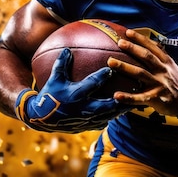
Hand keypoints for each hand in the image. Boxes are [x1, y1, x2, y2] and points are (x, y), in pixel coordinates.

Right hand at [16, 48, 130, 132]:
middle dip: (121, 99)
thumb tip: (67, 49)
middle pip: (107, 105)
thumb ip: (61, 64)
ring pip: (109, 116)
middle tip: (134, 91)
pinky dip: (113, 117)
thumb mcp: (54, 78)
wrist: (43, 118)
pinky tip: (121, 112)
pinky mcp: (87, 127)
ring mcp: (86, 120)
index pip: (91, 84)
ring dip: (121, 109)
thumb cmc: (50, 95)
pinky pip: (103, 122)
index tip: (112, 68)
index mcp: (76, 95)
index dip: (102, 76)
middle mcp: (83, 108)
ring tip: (134, 103)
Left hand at [107, 29, 177, 116]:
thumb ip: (160, 57)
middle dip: (132, 48)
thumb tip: (147, 44)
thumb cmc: (176, 82)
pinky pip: (139, 98)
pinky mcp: (156, 99)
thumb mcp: (172, 67)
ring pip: (140, 73)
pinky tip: (116, 95)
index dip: (141, 39)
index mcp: (166, 62)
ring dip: (124, 67)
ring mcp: (159, 85)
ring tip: (111, 62)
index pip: (153, 47)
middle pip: (146, 57)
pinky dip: (128, 97)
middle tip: (119, 42)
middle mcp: (163, 71)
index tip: (128, 32)